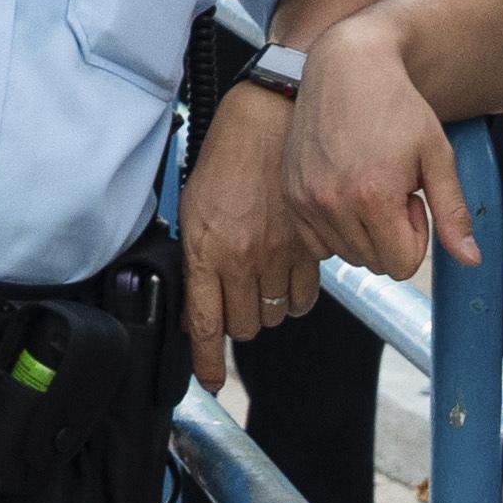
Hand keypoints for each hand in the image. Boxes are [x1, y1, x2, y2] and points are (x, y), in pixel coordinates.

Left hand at [182, 85, 326, 391]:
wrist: (270, 120)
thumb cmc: (226, 158)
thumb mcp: (193, 206)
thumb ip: (195, 258)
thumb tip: (197, 302)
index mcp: (206, 249)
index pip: (205, 325)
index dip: (206, 363)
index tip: (208, 382)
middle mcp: (242, 259)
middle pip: (242, 326)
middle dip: (235, 324)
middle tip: (231, 304)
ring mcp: (278, 255)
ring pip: (272, 314)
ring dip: (263, 309)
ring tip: (257, 284)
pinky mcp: (308, 250)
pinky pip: (303, 298)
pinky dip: (293, 299)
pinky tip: (285, 279)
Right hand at [284, 30, 481, 281]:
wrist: (347, 66)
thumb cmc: (396, 105)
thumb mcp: (437, 155)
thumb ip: (453, 213)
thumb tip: (470, 260)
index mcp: (373, 197)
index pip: (402, 264)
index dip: (416, 234)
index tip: (411, 196)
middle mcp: (332, 203)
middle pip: (375, 262)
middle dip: (391, 233)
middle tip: (390, 185)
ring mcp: (306, 200)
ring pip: (346, 254)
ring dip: (363, 231)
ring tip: (366, 182)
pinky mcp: (291, 193)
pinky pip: (317, 242)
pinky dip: (335, 227)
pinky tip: (344, 188)